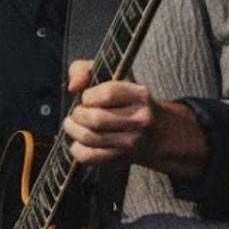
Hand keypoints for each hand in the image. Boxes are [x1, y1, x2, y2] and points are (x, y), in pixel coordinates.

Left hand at [62, 60, 208, 179]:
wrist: (157, 133)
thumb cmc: (124, 99)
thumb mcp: (110, 75)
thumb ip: (84, 70)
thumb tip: (73, 87)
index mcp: (139, 95)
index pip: (108, 94)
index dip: (88, 95)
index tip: (86, 97)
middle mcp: (140, 119)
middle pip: (96, 119)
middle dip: (78, 114)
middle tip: (77, 112)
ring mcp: (132, 141)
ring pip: (91, 138)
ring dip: (73, 130)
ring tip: (72, 124)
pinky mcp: (122, 158)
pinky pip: (90, 156)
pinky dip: (76, 149)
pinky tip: (77, 141)